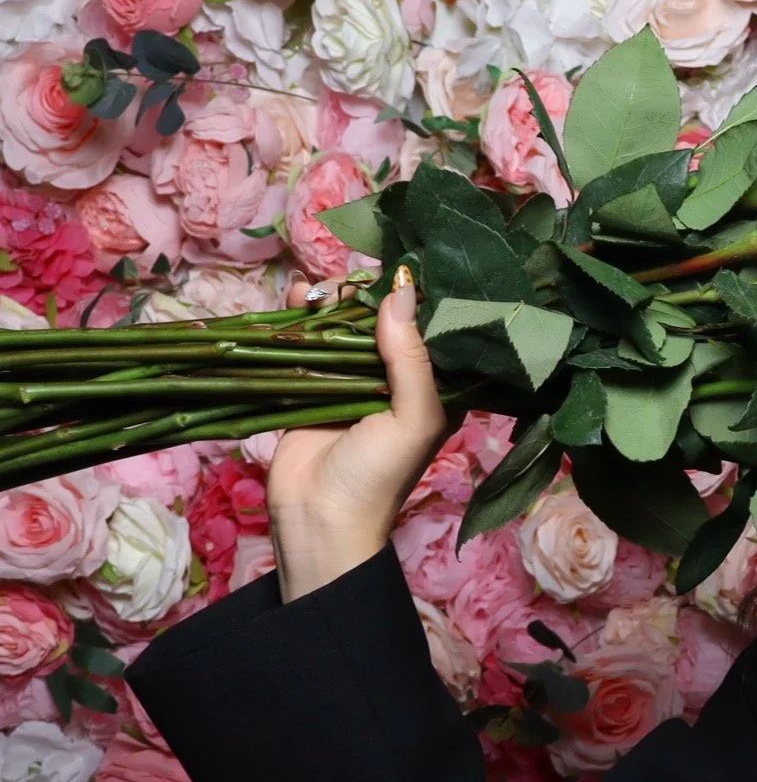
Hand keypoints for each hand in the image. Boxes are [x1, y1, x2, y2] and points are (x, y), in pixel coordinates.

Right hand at [266, 267, 447, 602]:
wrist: (318, 520)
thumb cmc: (378, 476)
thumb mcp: (412, 417)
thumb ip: (410, 356)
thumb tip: (401, 292)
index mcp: (432, 390)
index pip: (432, 333)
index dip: (420, 300)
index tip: (408, 261)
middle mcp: (394, 382)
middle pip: (383, 323)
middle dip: (369, 295)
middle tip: (356, 273)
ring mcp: (349, 382)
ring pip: (343, 328)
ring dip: (333, 302)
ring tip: (324, 286)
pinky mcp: (308, 386)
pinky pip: (308, 342)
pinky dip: (302, 317)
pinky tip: (299, 295)